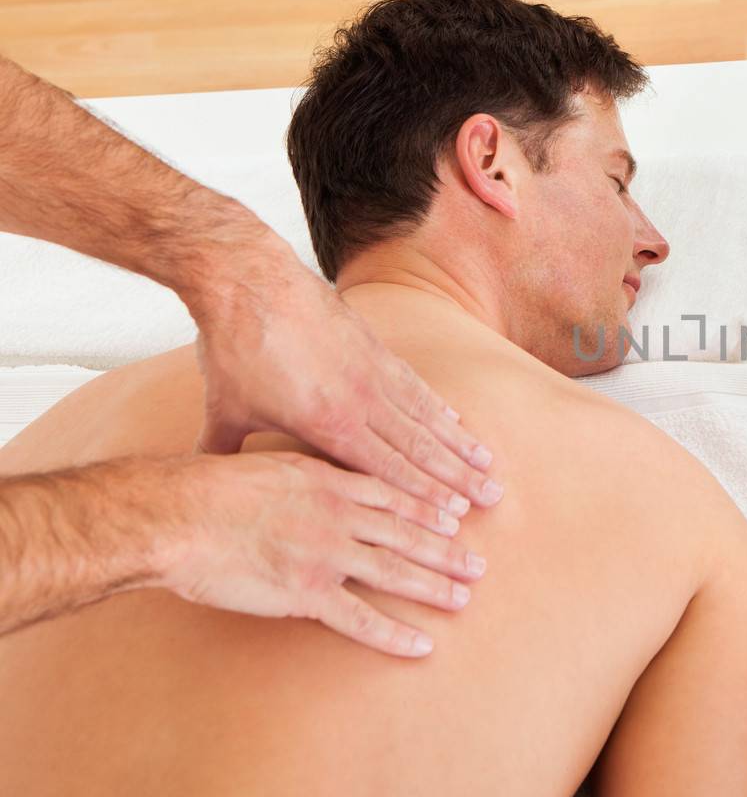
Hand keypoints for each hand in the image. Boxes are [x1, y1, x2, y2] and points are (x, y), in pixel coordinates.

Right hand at [158, 452, 486, 656]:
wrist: (179, 516)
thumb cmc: (210, 488)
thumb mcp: (268, 462)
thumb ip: (301, 473)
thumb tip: (313, 475)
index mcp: (329, 482)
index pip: (394, 494)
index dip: (429, 507)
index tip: (457, 516)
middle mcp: (339, 516)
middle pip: (407, 533)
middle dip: (447, 549)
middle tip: (478, 564)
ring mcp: (327, 555)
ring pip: (396, 572)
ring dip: (435, 586)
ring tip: (465, 597)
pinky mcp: (306, 593)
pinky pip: (361, 619)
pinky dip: (395, 634)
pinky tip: (422, 645)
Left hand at [190, 246, 502, 514]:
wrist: (249, 280)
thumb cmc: (234, 346)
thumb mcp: (222, 409)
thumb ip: (222, 451)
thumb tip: (204, 482)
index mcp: (326, 424)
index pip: (386, 469)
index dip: (423, 496)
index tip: (453, 517)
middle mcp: (359, 400)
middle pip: (419, 448)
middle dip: (457, 478)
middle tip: (491, 497)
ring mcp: (372, 371)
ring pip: (426, 417)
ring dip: (460, 445)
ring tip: (489, 465)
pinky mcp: (374, 347)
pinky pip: (415, 385)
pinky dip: (440, 407)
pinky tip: (457, 421)